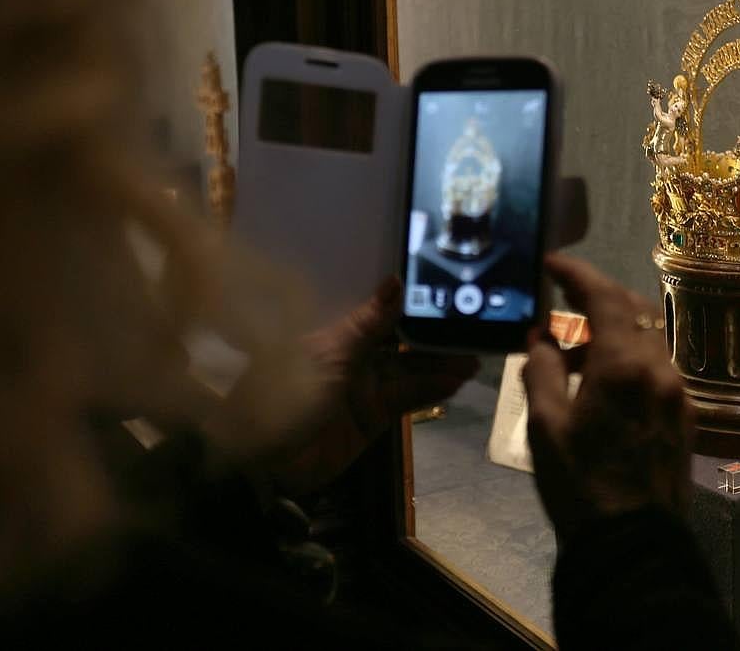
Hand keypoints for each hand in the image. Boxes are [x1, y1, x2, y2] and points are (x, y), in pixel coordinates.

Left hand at [257, 278, 477, 494]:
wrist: (266, 457)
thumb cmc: (288, 392)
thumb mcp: (331, 352)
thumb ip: (369, 322)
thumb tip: (396, 281)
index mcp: (338, 333)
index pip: (383, 314)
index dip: (413, 306)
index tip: (447, 295)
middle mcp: (354, 357)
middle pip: (402, 343)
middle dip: (435, 338)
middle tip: (473, 330)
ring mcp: (365, 388)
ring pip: (410, 371)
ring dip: (440, 365)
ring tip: (473, 358)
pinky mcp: (373, 417)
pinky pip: (406, 398)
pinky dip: (430, 390)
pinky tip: (454, 381)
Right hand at [523, 254, 691, 540]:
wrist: (632, 545)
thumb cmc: (580, 486)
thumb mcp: (544, 426)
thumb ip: (542, 369)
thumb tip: (544, 338)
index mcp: (625, 366)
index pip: (605, 297)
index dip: (577, 274)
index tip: (553, 264)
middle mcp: (661, 370)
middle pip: (634, 310)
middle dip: (597, 299)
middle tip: (562, 304)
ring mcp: (679, 393)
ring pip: (647, 339)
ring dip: (613, 332)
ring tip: (572, 354)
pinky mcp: (686, 416)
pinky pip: (656, 367)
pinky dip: (628, 359)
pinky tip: (600, 383)